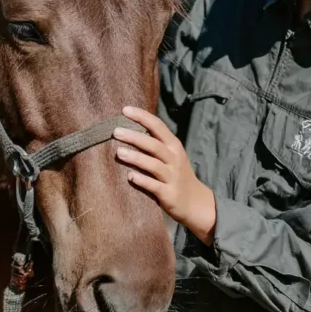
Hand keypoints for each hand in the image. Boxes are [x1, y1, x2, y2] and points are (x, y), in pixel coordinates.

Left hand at [113, 106, 216, 244]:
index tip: (125, 110)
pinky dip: (142, 181)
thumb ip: (155, 143)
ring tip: (119, 152)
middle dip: (135, 137)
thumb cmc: (176, 174)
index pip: (158, 126)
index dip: (142, 117)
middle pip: (154, 145)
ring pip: (153, 165)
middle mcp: (174, 159)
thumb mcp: (171, 155)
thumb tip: (129, 128)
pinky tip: (130, 176)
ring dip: (136, 158)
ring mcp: (172, 176)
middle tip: (116, 131)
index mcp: (174, 145)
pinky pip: (154, 186)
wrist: (194, 202)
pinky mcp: (168, 193)